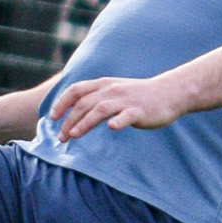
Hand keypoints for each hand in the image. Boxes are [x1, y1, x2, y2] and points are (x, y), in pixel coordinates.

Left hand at [49, 73, 184, 141]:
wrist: (169, 93)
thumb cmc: (138, 95)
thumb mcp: (114, 91)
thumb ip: (95, 98)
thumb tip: (74, 112)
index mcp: (103, 84)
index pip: (76, 90)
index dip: (61, 103)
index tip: (52, 118)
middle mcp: (111, 90)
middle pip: (84, 103)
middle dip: (69, 120)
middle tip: (61, 138)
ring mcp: (125, 100)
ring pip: (100, 109)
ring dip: (84, 123)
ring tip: (74, 135)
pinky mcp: (139, 111)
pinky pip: (127, 116)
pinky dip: (118, 121)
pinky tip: (111, 128)